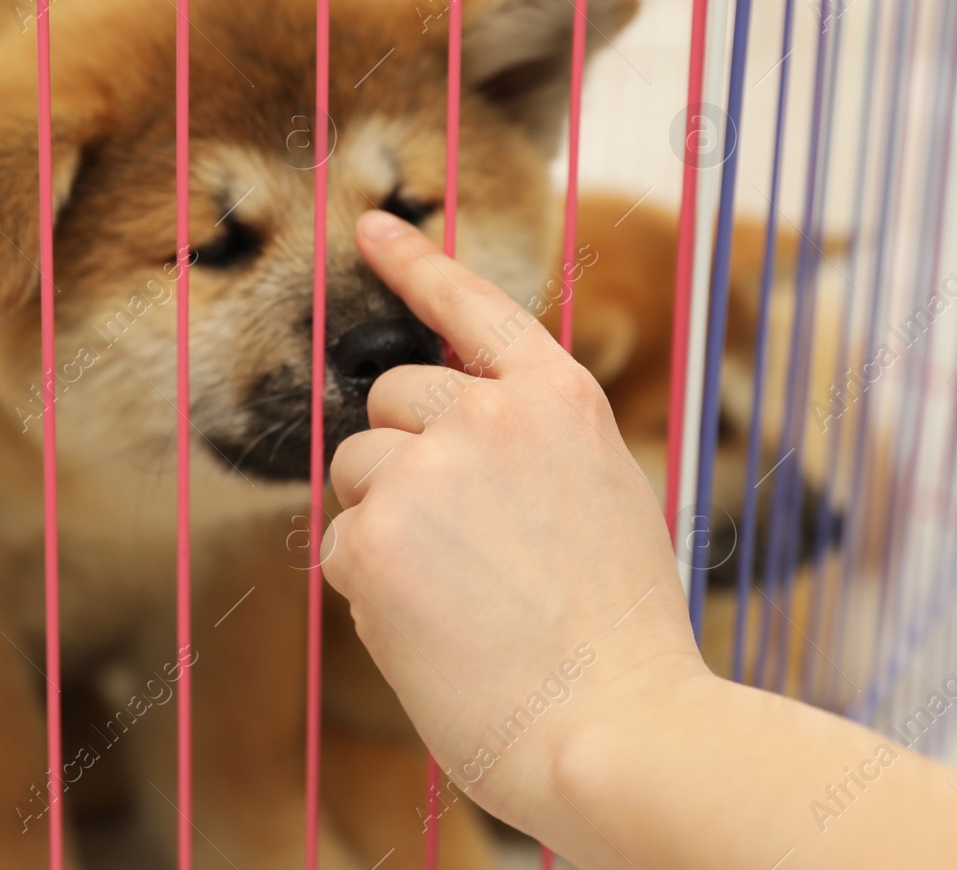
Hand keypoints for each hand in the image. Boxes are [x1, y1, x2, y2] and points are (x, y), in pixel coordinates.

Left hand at [325, 210, 707, 839]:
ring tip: (459, 595)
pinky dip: (369, 588)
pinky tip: (434, 629)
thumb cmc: (618, 634)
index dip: (415, 264)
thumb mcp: (600, 496)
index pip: (473, 307)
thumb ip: (530, 447)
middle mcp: (490, 415)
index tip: (368, 228)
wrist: (617, 726)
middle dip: (404, 459)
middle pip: (389, 401)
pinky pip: (338, 544)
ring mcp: (429, 472)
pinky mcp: (375, 540)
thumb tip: (443, 442)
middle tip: (460, 545)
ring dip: (386, 525)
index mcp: (558, 398)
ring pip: (357, 472)